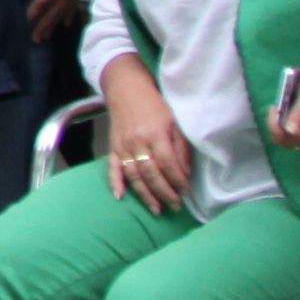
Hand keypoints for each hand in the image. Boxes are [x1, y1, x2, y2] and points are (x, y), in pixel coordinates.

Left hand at [24, 0, 94, 29]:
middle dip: (46, 25)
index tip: (25, 24)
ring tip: (48, 35)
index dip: (33, 13)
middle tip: (37, 39)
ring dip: (56, 23)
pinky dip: (69, 14)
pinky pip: (74, 3)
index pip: (43, 1)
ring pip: (66, 10)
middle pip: (57, 11)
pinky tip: (66, 23)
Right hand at [105, 92, 194, 214]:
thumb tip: (185, 173)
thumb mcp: (174, 122)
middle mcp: (137, 142)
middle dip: (164, 193)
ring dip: (145, 195)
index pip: (168, 163)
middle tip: (175, 206)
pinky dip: (115, 183)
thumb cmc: (154, 106)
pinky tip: (120, 197)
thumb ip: (180, 147)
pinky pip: (112, 168)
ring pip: (134, 175)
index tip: (186, 193)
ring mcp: (123, 146)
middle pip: (151, 173)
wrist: (126, 90)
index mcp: (156, 134)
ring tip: (157, 209)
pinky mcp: (112, 148)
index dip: (178, 180)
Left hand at [270, 52, 299, 145]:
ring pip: (287, 137)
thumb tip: (289, 130)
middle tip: (276, 107)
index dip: (274, 125)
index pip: (287, 138)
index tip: (275, 107)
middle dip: (275, 126)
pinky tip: (286, 108)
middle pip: (285, 141)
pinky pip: (292, 131)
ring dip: (279, 124)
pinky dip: (285, 122)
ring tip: (280, 107)